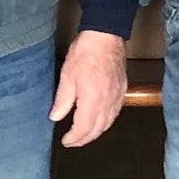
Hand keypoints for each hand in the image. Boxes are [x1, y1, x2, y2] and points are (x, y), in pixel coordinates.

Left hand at [50, 31, 128, 149]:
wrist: (105, 36)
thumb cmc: (86, 53)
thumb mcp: (67, 77)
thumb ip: (62, 101)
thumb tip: (55, 116)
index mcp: (92, 101)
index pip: (83, 129)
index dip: (74, 138)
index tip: (66, 141)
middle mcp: (107, 102)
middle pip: (97, 130)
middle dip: (84, 139)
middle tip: (74, 142)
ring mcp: (117, 96)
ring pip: (108, 123)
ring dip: (96, 132)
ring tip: (85, 134)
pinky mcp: (122, 90)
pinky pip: (116, 112)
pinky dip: (107, 121)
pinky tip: (101, 119)